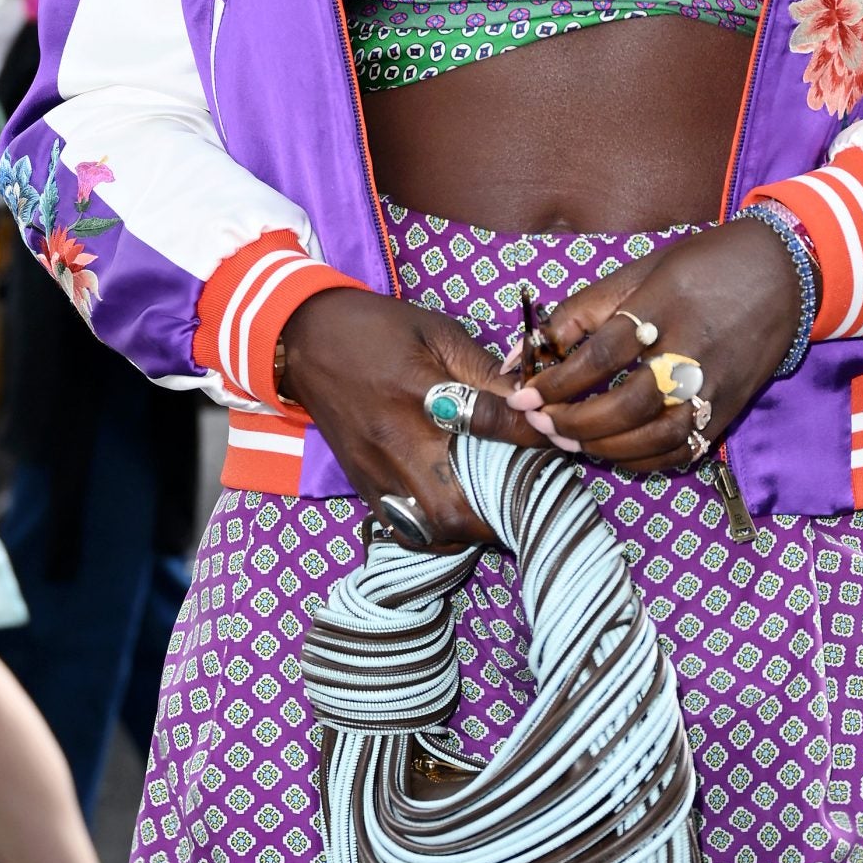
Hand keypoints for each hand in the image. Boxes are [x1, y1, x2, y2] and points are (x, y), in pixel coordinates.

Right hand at [276, 287, 533, 546]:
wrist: (306, 337)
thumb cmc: (378, 328)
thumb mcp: (436, 332)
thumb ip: (482, 369)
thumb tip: (530, 397)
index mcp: (420, 393)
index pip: (488, 423)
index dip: (530, 435)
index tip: (557, 440)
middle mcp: (396, 443)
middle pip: (453, 509)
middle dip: (498, 513)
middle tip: (528, 499)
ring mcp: (375, 473)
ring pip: (430, 530)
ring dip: (469, 530)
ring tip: (497, 512)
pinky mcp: (361, 486)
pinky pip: (403, 529)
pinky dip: (435, 533)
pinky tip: (456, 517)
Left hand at [503, 219, 799, 473]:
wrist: (783, 273)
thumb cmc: (702, 265)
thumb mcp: (639, 270)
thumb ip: (580, 312)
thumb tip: (525, 352)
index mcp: (665, 305)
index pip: (603, 355)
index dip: (559, 381)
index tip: (526, 394)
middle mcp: (693, 350)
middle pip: (627, 405)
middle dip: (574, 422)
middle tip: (542, 421)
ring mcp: (716, 384)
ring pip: (654, 436)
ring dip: (603, 446)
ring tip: (568, 439)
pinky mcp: (730, 409)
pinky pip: (682, 449)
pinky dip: (641, 459)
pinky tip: (612, 450)